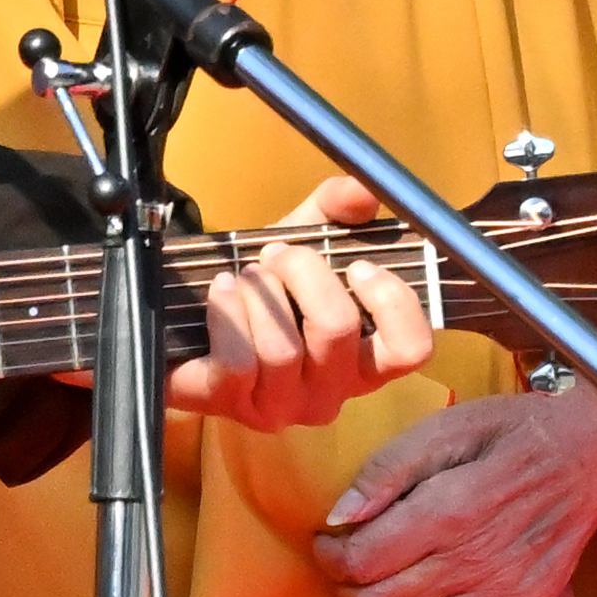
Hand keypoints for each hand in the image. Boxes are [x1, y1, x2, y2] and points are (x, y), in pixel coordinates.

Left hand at [162, 176, 431, 431]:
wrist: (186, 319)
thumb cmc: (261, 291)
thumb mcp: (302, 241)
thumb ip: (336, 210)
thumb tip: (362, 190)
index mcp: (362, 360)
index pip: (410, 350)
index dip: (392, 302)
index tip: (358, 265)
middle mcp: (331, 393)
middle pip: (337, 329)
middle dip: (303, 273)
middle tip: (276, 256)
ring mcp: (283, 406)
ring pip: (283, 348)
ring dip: (260, 294)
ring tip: (246, 277)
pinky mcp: (233, 405)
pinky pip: (239, 360)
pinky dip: (228, 312)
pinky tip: (222, 291)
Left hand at [314, 385, 596, 596]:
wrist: (587, 453)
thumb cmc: (508, 434)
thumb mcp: (444, 427)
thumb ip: (386, 470)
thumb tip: (338, 517)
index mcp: (448, 509)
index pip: (361, 559)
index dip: (328, 558)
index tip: (325, 545)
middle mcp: (473, 560)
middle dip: (344, 593)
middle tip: (341, 576)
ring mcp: (502, 594)